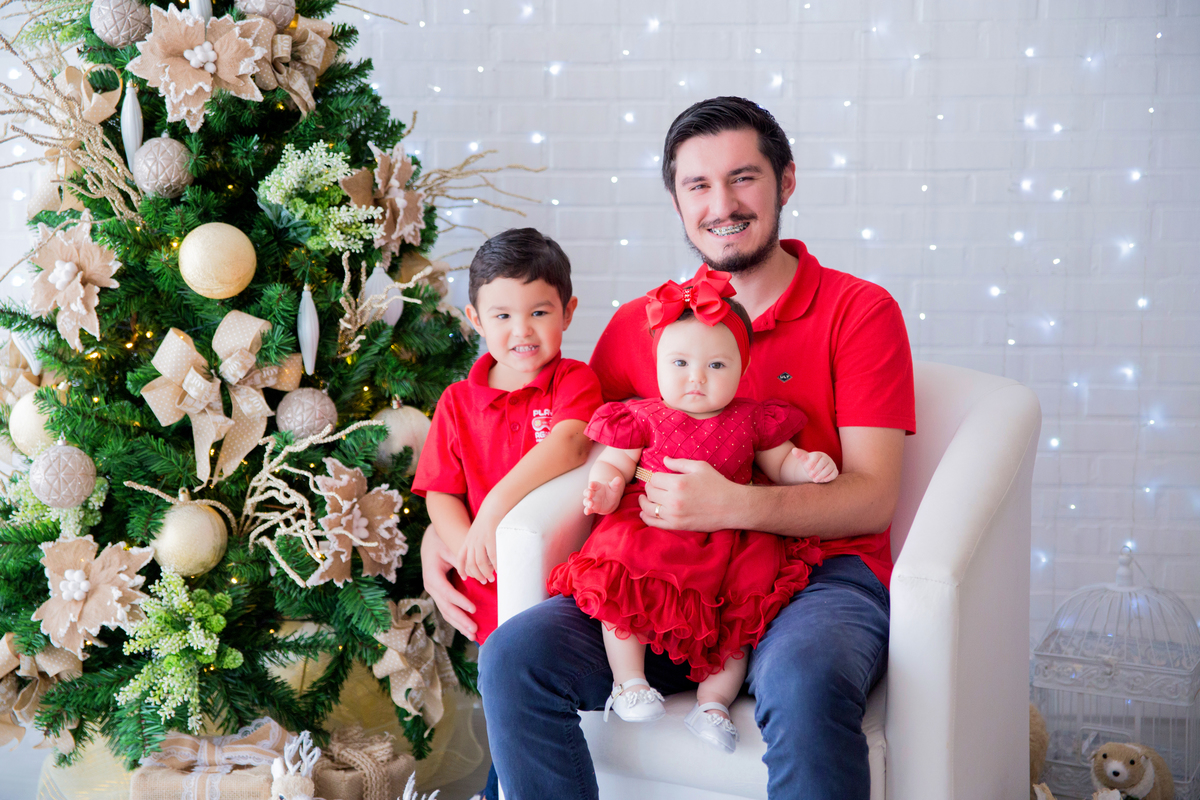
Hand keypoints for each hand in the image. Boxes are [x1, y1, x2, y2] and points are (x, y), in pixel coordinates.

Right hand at [420, 525, 477, 640]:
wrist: (432, 541)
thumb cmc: (442, 542)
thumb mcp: (450, 547)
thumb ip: (461, 562)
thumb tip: (475, 575)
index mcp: (432, 575)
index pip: (447, 592)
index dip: (460, 601)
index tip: (473, 609)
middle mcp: (431, 586)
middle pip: (446, 607)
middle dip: (460, 620)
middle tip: (475, 630)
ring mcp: (434, 592)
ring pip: (446, 612)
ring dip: (460, 624)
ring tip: (474, 635)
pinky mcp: (440, 595)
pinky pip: (448, 609)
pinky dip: (458, 620)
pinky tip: (468, 629)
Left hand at [458, 515, 497, 584]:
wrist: (494, 504)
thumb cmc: (490, 517)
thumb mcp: (479, 530)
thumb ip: (478, 540)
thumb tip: (484, 553)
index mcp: (468, 539)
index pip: (460, 557)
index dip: (461, 569)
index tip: (465, 578)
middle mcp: (472, 541)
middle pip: (471, 564)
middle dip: (477, 575)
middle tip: (484, 581)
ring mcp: (481, 540)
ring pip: (480, 562)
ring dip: (486, 573)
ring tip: (492, 578)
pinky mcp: (491, 538)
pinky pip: (492, 556)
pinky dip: (495, 565)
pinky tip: (499, 570)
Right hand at [583, 476, 623, 515]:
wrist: (610, 501)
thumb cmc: (611, 491)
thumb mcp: (614, 487)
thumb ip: (616, 484)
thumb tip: (619, 479)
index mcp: (598, 486)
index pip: (594, 484)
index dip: (592, 484)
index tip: (591, 484)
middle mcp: (593, 493)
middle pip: (588, 492)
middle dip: (588, 493)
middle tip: (589, 494)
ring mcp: (592, 501)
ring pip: (587, 501)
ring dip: (587, 502)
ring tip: (590, 504)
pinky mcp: (593, 508)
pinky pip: (589, 509)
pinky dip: (587, 510)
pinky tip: (587, 512)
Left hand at [638, 457, 744, 530]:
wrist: (731, 507)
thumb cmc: (717, 484)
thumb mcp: (700, 467)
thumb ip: (679, 463)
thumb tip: (664, 460)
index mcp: (678, 483)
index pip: (654, 478)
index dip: (654, 477)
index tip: (658, 478)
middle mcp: (674, 499)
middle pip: (650, 492)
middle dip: (650, 488)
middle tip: (653, 487)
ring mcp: (674, 514)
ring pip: (649, 508)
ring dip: (644, 502)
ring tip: (644, 499)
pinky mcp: (677, 526)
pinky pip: (654, 523)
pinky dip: (646, 518)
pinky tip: (645, 513)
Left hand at [791, 448, 838, 483]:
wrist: (816, 471)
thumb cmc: (809, 464)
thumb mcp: (804, 460)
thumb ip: (799, 455)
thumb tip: (794, 450)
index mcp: (818, 454)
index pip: (817, 456)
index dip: (812, 462)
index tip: (807, 467)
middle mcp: (826, 458)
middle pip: (823, 462)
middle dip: (817, 469)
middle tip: (810, 475)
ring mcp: (831, 464)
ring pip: (829, 468)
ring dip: (822, 474)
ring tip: (815, 480)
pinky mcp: (834, 471)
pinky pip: (834, 473)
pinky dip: (830, 477)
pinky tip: (824, 480)